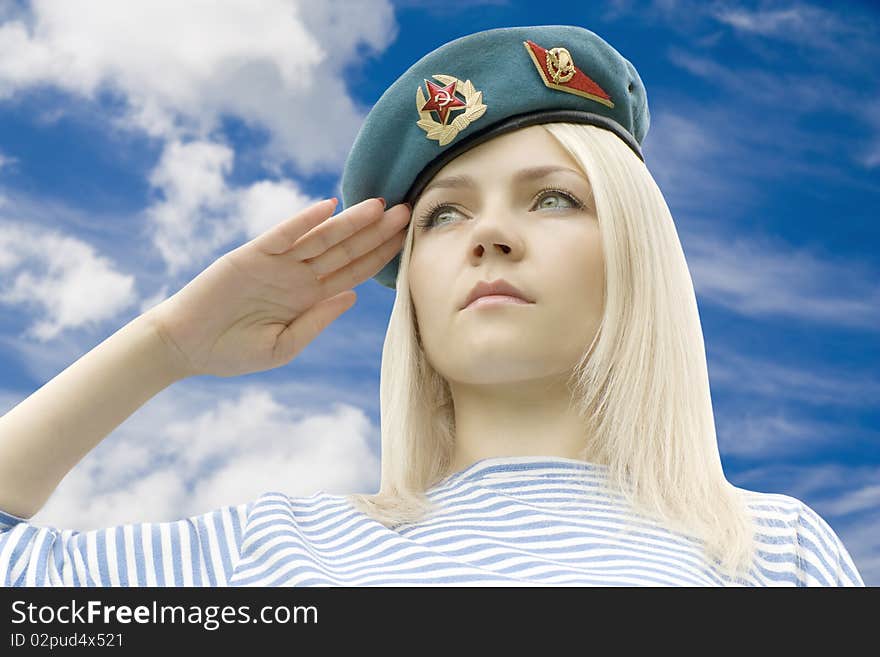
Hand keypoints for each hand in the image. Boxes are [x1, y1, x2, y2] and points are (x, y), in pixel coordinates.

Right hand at [143, 197, 408, 378]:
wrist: (185, 347)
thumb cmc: (233, 352)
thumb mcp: (283, 347)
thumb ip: (317, 320)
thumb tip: (351, 295)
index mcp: (310, 297)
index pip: (354, 271)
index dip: (381, 256)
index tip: (409, 240)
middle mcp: (298, 276)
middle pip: (346, 250)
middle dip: (376, 232)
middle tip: (407, 211)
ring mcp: (276, 263)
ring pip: (321, 238)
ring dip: (350, 222)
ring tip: (379, 206)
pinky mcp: (250, 255)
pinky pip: (282, 235)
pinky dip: (303, 222)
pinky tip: (327, 208)